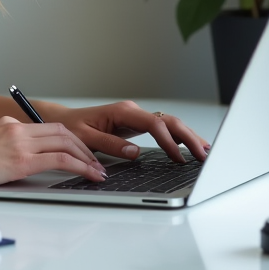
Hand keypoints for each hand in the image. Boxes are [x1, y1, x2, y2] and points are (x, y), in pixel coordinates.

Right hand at [0, 116, 108, 186]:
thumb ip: (7, 146)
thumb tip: (25, 160)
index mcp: (10, 123)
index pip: (49, 127)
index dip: (70, 139)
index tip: (81, 151)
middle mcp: (18, 128)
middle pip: (63, 132)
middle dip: (84, 147)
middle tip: (96, 162)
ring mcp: (20, 142)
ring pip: (66, 143)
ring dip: (87, 158)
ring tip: (97, 171)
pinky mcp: (20, 160)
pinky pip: (59, 159)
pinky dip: (79, 166)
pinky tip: (88, 174)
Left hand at [47, 101, 210, 163]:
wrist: (63, 121)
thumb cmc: (72, 128)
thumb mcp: (85, 138)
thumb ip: (110, 144)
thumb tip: (135, 153)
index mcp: (122, 112)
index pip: (153, 124)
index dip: (168, 141)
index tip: (178, 157)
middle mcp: (132, 111)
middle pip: (168, 121)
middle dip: (188, 137)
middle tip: (204, 154)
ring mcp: (136, 117)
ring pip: (168, 123)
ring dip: (187, 136)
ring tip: (205, 151)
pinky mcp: (136, 124)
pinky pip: (162, 129)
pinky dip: (177, 137)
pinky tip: (189, 147)